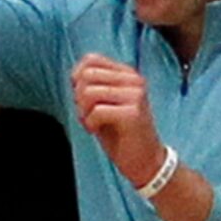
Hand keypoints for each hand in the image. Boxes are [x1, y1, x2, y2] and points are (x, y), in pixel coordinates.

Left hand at [71, 54, 170, 188]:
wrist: (146, 161)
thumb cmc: (121, 134)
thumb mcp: (105, 104)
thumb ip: (92, 86)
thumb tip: (75, 76)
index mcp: (128, 74)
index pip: (91, 59)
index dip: (77, 78)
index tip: (83, 99)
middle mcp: (134, 80)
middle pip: (87, 74)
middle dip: (78, 97)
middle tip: (86, 114)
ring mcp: (136, 95)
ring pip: (89, 91)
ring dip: (83, 111)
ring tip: (91, 123)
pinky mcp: (133, 113)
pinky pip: (96, 111)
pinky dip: (89, 123)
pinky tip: (95, 131)